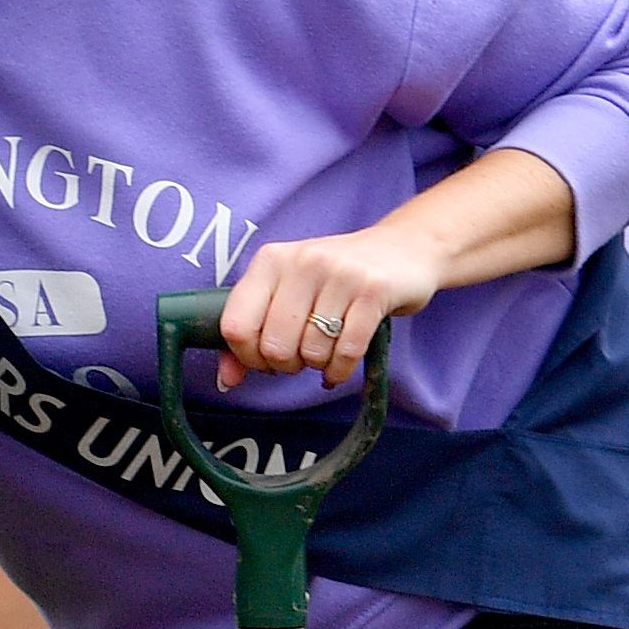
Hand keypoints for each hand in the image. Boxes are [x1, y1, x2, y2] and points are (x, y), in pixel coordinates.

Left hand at [210, 223, 442, 392]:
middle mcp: (303, 262)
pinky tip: (340, 365)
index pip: (236, 326)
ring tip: (325, 349)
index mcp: (271, 260)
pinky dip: (340, 370)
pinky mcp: (374, 291)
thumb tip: (226, 379)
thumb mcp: (287, 293)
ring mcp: (340, 274)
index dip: (247, 356)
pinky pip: (346, 352)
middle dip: (285, 365)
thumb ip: (251, 332)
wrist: (402, 249)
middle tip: (300, 356)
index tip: (263, 358)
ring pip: (311, 352)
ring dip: (317, 364)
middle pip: (273, 346)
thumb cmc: (334, 278)